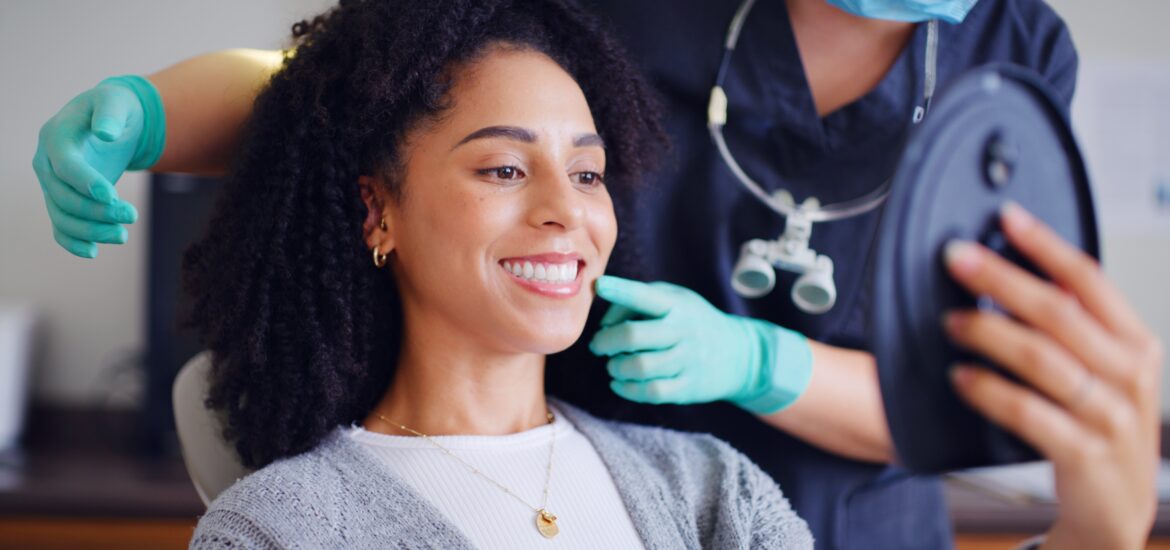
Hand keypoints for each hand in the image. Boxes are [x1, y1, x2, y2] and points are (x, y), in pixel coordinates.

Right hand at [32, 76, 163, 257]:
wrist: (107, 120)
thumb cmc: (113, 107)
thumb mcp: (115, 100)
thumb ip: (109, 113)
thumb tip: (105, 133)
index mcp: (55, 136)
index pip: (64, 165)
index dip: (85, 182)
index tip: (112, 197)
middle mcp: (46, 163)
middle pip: (63, 195)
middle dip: (97, 211)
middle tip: (132, 215)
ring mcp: (51, 184)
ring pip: (61, 215)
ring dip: (91, 230)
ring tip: (123, 235)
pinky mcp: (62, 199)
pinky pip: (60, 226)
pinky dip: (73, 242)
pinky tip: (94, 251)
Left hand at [588, 276, 811, 413]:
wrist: (739, 354)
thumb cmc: (692, 322)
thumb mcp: (675, 300)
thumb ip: (638, 302)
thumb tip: (604, 324)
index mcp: (676, 305)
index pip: (644, 296)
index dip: (620, 290)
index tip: (599, 286)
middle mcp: (683, 331)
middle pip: (633, 336)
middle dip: (605, 342)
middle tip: (598, 345)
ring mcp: (687, 360)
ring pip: (639, 367)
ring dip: (616, 367)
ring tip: (613, 365)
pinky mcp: (688, 387)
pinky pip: (651, 391)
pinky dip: (627, 389)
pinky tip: (620, 383)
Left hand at [944, 202, 1162, 549]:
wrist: (1115, 511)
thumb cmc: (1098, 428)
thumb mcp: (1100, 371)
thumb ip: (1071, 328)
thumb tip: (1017, 273)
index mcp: (1134, 342)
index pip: (1089, 280)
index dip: (1046, 244)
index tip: (1007, 216)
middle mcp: (1129, 373)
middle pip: (1059, 312)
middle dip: (1002, 279)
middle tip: (956, 258)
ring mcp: (1110, 415)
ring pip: (1043, 359)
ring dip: (989, 333)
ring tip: (950, 321)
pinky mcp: (1084, 453)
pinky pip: (1029, 412)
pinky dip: (990, 391)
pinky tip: (960, 377)